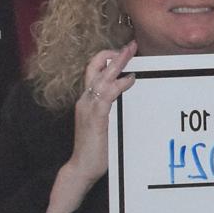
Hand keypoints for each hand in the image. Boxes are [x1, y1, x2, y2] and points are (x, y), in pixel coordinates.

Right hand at [44, 43, 136, 212]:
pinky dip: (119, 84)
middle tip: (131, 45)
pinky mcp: (95, 116)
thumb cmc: (97, 149)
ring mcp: (88, 107)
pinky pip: (107, 94)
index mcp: (87, 101)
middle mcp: (85, 100)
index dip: (108, 60)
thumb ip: (113, 112)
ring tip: (131, 52)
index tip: (124, 52)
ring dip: (117, 63)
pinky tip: (131, 79)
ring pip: (100, 76)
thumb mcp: (106, 126)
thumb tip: (130, 103)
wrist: (82, 167)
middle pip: (95, 67)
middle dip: (113, 54)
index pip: (95, 73)